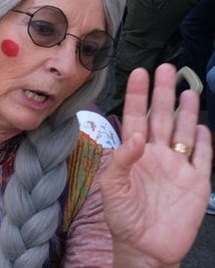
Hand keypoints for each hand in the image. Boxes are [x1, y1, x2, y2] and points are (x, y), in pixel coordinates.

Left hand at [100, 64, 210, 265]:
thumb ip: (119, 161)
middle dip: (163, 93)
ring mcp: (178, 167)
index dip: (137, 95)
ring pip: (185, 132)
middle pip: (162, 117)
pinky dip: (205, 142)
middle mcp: (157, 155)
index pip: (135, 116)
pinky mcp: (196, 184)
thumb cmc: (122, 219)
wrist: (145, 248)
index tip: (138, 72)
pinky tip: (204, 126)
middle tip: (166, 68)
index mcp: (134, 153)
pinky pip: (203, 158)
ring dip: (187, 111)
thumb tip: (135, 136)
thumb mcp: (111, 189)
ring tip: (188, 89)